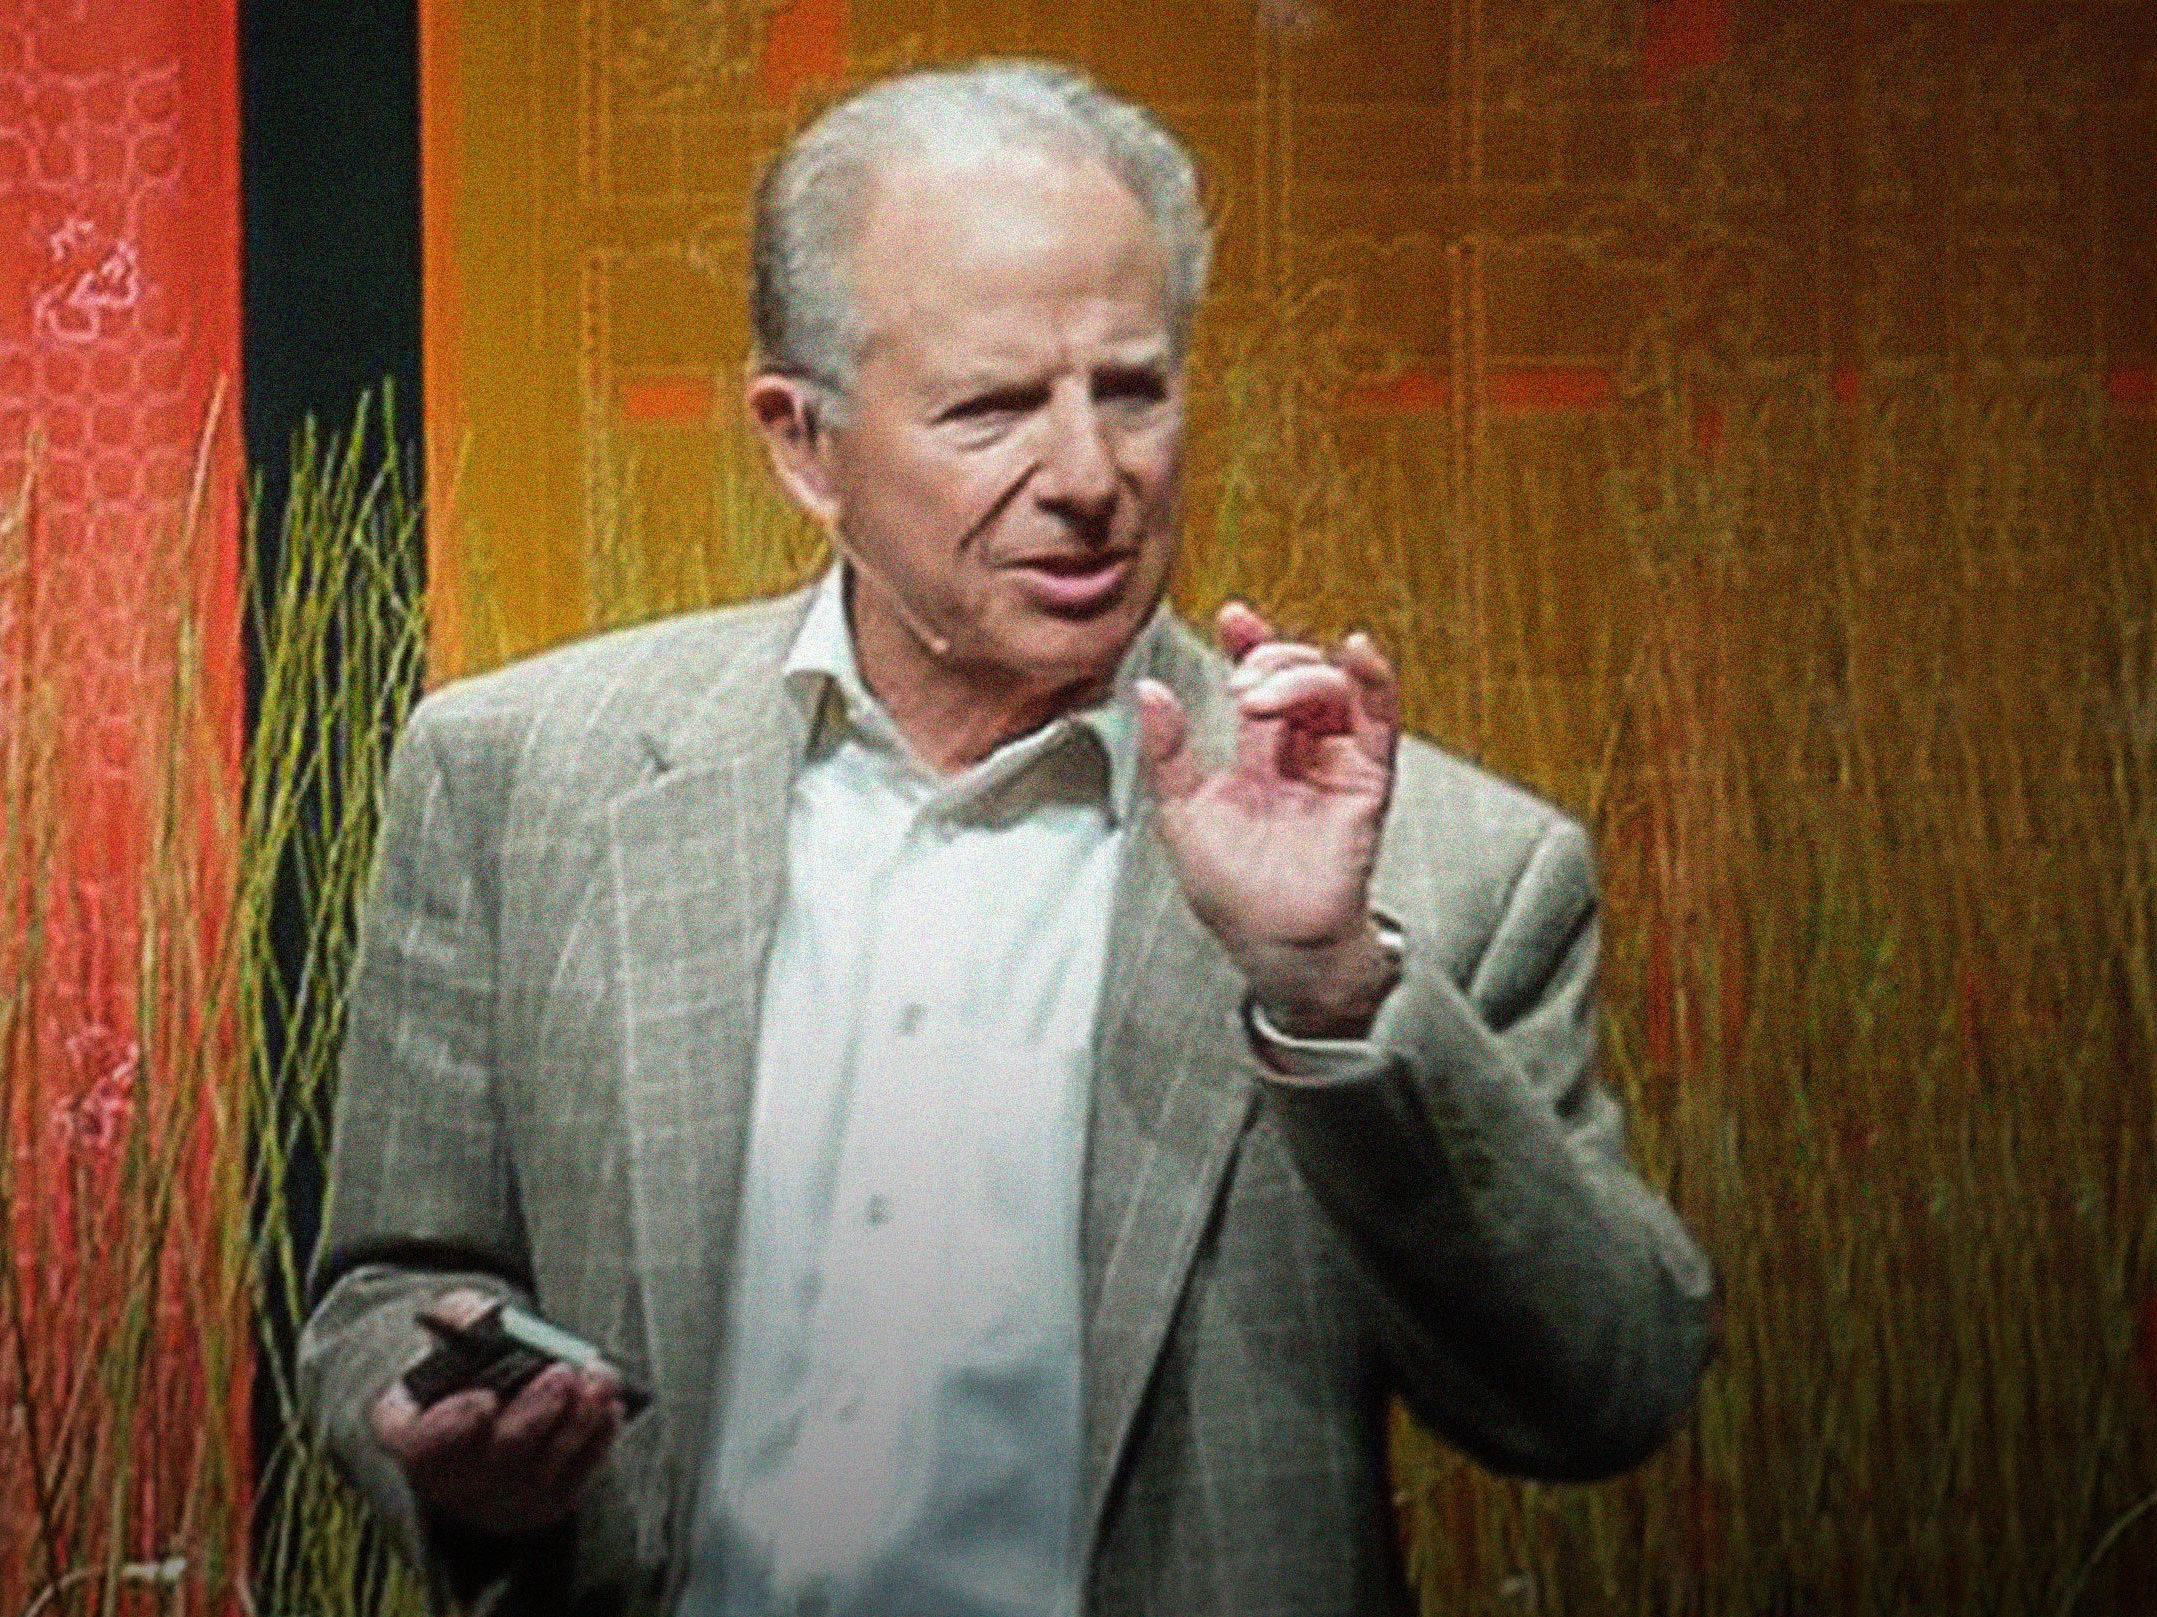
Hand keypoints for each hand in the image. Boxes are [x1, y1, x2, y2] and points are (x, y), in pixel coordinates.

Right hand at [369, 1289, 624, 1537]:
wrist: (484, 1391)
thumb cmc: (464, 1357)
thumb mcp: (452, 1323)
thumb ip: (465, 1317)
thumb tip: (490, 1320)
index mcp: (407, 1430)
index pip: (419, 1444)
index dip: (449, 1428)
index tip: (482, 1399)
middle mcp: (445, 1479)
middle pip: (490, 1462)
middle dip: (531, 1415)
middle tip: (563, 1374)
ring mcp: (492, 1500)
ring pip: (537, 1475)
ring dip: (575, 1425)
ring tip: (600, 1380)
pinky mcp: (537, 1505)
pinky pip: (571, 1483)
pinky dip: (594, 1444)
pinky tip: (609, 1407)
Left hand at [1137, 601, 1401, 1037]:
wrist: (1272, 944)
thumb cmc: (1231, 891)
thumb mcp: (1181, 811)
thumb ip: (1167, 751)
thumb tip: (1148, 689)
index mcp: (1260, 754)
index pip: (1262, 680)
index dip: (1251, 643)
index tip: (1232, 617)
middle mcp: (1303, 752)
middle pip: (1298, 675)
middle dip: (1268, 661)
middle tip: (1239, 682)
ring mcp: (1338, 763)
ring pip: (1334, 688)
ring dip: (1298, 674)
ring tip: (1258, 694)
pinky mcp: (1367, 781)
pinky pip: (1380, 721)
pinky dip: (1374, 680)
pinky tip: (1357, 653)